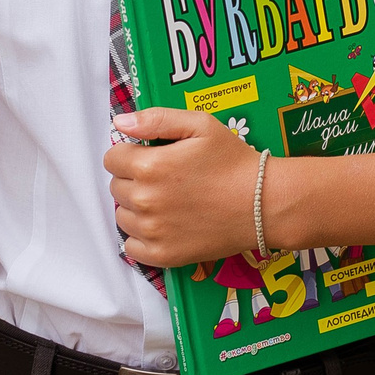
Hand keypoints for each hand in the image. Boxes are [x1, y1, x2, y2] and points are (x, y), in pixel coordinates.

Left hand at [103, 107, 262, 268]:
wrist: (262, 205)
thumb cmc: (234, 162)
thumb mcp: (200, 125)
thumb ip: (156, 119)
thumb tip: (119, 122)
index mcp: (149, 166)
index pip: (112, 159)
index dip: (130, 154)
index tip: (151, 156)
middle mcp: (145, 200)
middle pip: (116, 187)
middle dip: (134, 179)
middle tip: (165, 178)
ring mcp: (153, 231)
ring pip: (122, 216)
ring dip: (136, 207)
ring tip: (167, 201)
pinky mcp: (163, 255)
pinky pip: (131, 247)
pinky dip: (141, 237)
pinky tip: (163, 225)